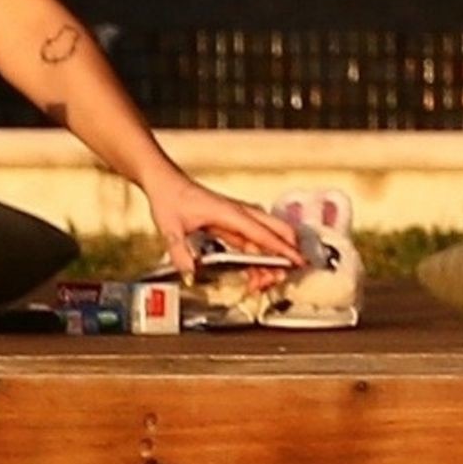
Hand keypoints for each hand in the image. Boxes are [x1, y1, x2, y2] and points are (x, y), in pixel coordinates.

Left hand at [143, 170, 302, 287]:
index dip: (282, 250)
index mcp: (229, 213)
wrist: (164, 182)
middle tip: (280, 277)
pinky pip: (252, 242)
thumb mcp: (170, 227)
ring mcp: (237, 217)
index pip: (263, 234)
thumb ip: (180, 251)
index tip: (298, 263)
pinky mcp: (231, 223)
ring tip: (264, 282)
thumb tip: (189, 272)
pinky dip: (257, 257)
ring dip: (270, 259)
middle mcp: (238, 213)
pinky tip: (254, 272)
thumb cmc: (170, 197)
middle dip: (285, 254)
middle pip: (276, 231)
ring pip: (265, 239)